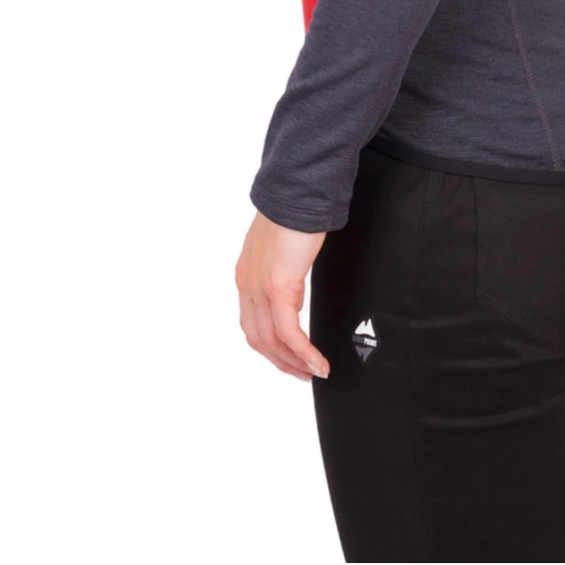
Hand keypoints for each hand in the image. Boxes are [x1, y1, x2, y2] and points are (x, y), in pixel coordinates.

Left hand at [236, 209, 330, 381]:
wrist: (296, 191)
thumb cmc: (294, 209)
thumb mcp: (281, 243)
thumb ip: (280, 263)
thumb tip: (292, 276)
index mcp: (246, 275)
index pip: (251, 323)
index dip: (269, 346)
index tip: (288, 357)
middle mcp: (248, 285)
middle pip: (258, 339)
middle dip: (281, 362)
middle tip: (303, 374)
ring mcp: (260, 288)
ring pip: (272, 342)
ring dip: (294, 363)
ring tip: (314, 372)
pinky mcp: (279, 288)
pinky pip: (289, 334)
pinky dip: (304, 353)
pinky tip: (318, 362)